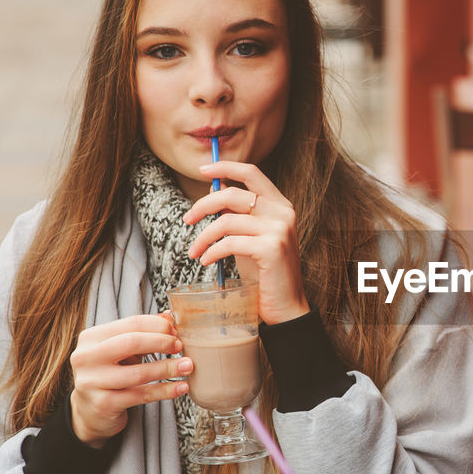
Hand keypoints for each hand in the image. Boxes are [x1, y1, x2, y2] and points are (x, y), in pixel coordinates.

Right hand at [68, 314, 192, 447]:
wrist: (89, 411)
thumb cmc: (110, 373)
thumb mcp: (121, 350)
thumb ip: (143, 332)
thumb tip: (170, 317)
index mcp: (91, 337)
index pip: (131, 324)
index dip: (158, 326)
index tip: (175, 331)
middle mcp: (86, 358)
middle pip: (131, 343)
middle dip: (162, 342)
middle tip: (180, 346)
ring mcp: (92, 382)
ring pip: (139, 373)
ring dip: (168, 368)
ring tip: (187, 367)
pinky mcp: (103, 404)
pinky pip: (141, 396)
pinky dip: (165, 390)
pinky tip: (181, 387)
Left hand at [183, 160, 310, 323]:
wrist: (285, 306)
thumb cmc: (265, 273)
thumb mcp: (249, 238)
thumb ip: (236, 214)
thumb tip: (213, 189)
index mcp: (280, 205)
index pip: (252, 173)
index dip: (225, 167)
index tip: (202, 169)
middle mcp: (283, 213)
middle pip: (233, 194)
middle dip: (203, 205)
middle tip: (187, 219)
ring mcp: (279, 230)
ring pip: (227, 221)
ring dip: (203, 237)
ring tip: (194, 251)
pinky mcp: (272, 248)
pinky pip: (230, 243)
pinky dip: (212, 252)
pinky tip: (206, 261)